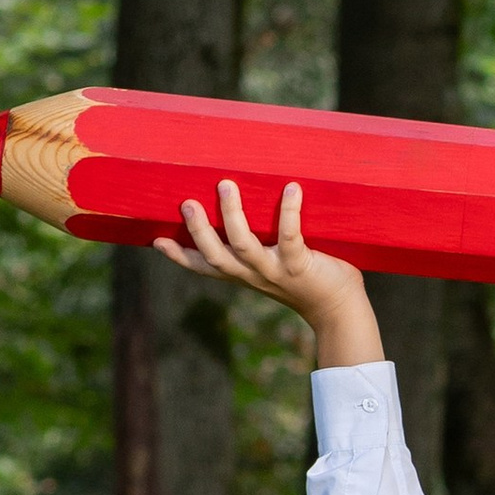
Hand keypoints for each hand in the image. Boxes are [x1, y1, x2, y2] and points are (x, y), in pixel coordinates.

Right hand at [156, 178, 382, 366]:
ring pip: (244, 246)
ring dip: (232, 215)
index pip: (204, 267)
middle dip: (199, 231)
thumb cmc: (308, 279)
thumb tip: (247, 202)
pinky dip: (290, 212)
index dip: (179, 256)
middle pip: (216, 256)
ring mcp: (274, 272)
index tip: (156, 240)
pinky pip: (290, 237)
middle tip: (187, 203)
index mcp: (242, 274)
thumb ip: (259, 243)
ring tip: (225, 184)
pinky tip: (291, 189)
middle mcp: (252, 275)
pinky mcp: (300, 266)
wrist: (339, 309)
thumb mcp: (274, 265)